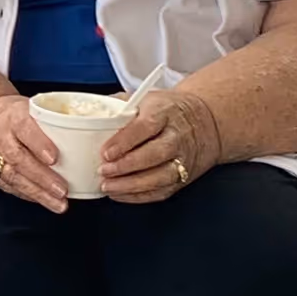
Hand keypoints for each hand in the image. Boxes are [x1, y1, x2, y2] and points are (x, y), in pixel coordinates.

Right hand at [0, 92, 71, 212]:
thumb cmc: (11, 117)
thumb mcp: (28, 109)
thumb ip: (52, 120)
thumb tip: (90, 130)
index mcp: (13, 118)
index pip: (25, 129)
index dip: (39, 144)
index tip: (54, 158)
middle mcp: (2, 139)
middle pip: (20, 159)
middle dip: (42, 177)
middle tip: (62, 189)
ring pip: (15, 178)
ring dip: (38, 193)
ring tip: (59, 203)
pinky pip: (11, 187)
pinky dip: (29, 196)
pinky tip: (46, 201)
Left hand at [98, 89, 220, 204]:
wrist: (206, 121)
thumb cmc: (168, 110)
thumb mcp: (147, 99)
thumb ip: (120, 105)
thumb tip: (90, 113)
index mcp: (165, 113)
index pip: (146, 126)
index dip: (125, 141)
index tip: (106, 152)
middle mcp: (177, 137)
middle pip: (155, 154)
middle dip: (127, 165)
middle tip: (104, 170)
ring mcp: (183, 159)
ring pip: (160, 177)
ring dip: (131, 185)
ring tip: (108, 186)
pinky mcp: (184, 177)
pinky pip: (162, 191)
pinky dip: (139, 196)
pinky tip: (119, 194)